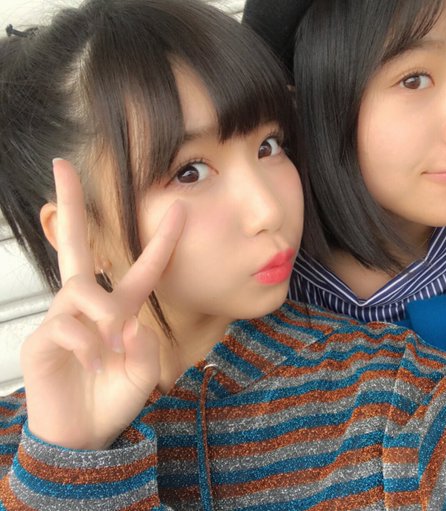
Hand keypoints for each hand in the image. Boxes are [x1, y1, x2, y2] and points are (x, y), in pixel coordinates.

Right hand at [20, 159, 184, 449]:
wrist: (85, 435)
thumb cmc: (114, 399)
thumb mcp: (145, 373)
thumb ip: (146, 347)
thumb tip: (126, 322)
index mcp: (120, 310)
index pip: (144, 269)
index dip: (163, 242)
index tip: (180, 209)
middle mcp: (90, 306)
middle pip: (75, 246)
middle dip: (70, 206)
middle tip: (62, 165)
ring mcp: (63, 319)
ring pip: (79, 288)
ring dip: (101, 313)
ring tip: (108, 351)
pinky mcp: (43, 339)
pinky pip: (67, 325)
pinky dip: (87, 345)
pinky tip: (91, 365)